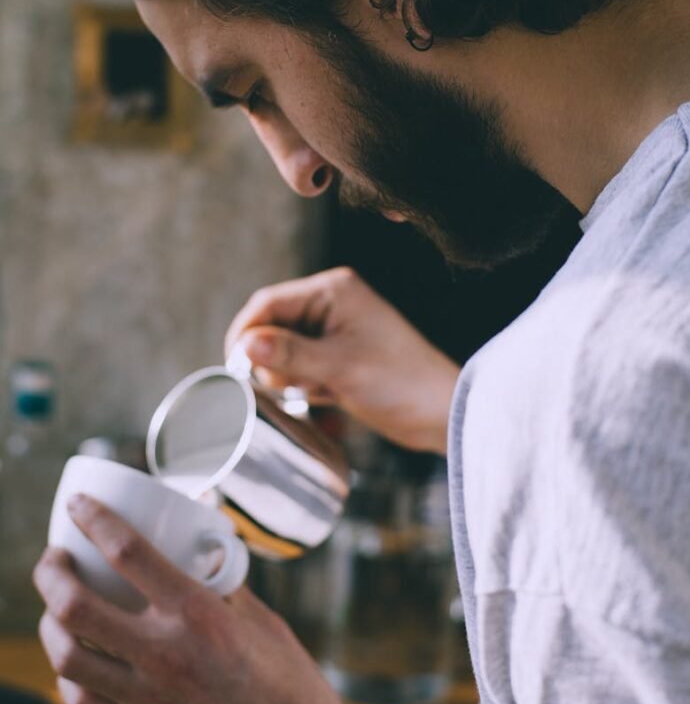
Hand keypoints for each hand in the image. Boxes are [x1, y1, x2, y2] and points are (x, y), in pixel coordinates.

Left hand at [34, 497, 462, 703]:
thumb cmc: (289, 685)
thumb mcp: (261, 620)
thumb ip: (221, 586)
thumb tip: (199, 551)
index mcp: (199, 615)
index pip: (128, 553)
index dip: (94, 519)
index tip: (79, 506)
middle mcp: (166, 654)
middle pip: (75, 606)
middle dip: (51, 573)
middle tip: (55, 560)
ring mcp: (148, 699)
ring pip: (68, 657)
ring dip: (51, 625)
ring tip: (56, 609)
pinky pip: (83, 703)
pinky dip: (69, 677)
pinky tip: (76, 662)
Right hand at [225, 268, 459, 454]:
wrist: (440, 413)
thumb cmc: (401, 382)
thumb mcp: (340, 368)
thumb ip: (290, 355)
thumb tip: (244, 346)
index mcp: (333, 290)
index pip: (268, 303)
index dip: (246, 334)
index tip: (235, 368)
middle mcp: (331, 304)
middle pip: (272, 328)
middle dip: (273, 362)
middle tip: (293, 386)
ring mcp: (334, 332)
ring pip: (283, 352)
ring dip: (290, 377)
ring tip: (321, 391)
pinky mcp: (337, 358)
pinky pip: (300, 368)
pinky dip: (304, 385)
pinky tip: (329, 396)